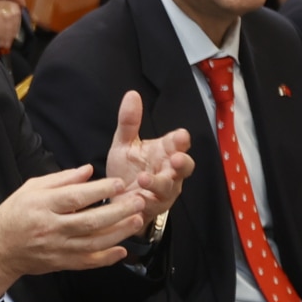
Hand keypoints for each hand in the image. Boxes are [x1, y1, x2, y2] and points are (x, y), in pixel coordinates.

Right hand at [0, 165, 146, 301]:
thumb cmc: (14, 215)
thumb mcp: (30, 189)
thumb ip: (60, 179)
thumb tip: (88, 170)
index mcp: (42, 205)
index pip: (75, 197)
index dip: (100, 190)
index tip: (119, 183)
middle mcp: (51, 228)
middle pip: (90, 221)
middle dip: (118, 211)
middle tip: (138, 201)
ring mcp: (57, 248)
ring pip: (94, 243)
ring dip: (119, 232)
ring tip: (137, 220)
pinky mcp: (61, 263)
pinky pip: (88, 262)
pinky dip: (107, 258)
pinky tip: (122, 250)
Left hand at [105, 91, 193, 225]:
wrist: (116, 198)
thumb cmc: (126, 169)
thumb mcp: (124, 144)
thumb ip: (129, 122)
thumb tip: (131, 94)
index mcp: (164, 152)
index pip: (178, 143)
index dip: (180, 140)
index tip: (181, 136)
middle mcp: (169, 171)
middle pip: (185, 166)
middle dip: (183, 162)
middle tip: (176, 158)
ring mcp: (164, 191)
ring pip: (170, 187)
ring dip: (159, 183)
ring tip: (144, 179)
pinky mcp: (153, 207)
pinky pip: (153, 205)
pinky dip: (145, 202)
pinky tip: (136, 199)